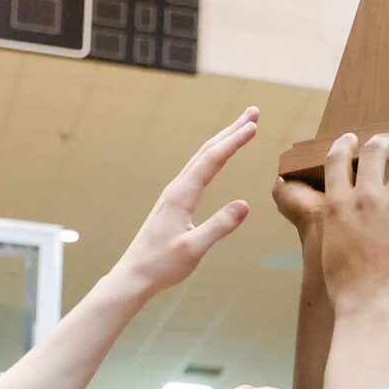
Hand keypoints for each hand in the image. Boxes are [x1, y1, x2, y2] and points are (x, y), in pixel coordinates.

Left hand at [106, 108, 257, 297]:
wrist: (134, 275)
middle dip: (231, 130)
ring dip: (223, 140)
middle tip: (253, 112)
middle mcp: (176, 188)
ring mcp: (174, 194)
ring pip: (201, 158)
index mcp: (181, 195)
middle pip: (207, 150)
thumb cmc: (161, 265)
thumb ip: (220, 226)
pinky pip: (197, 170)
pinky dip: (213, 156)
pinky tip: (217, 157)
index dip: (234, 141)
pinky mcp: (174, 202)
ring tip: (242, 128)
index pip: (212, 160)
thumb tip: (245, 204)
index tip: (254, 126)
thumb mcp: (194, 249)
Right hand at [301, 130, 388, 312]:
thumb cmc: (349, 290)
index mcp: (337, 204)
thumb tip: (335, 215)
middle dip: (384, 140)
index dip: (346, 144)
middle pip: (374, 152)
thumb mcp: (330, 249)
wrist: (375, 307)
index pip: (337, 159)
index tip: (352, 138)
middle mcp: (365, 196)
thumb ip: (334, 224)